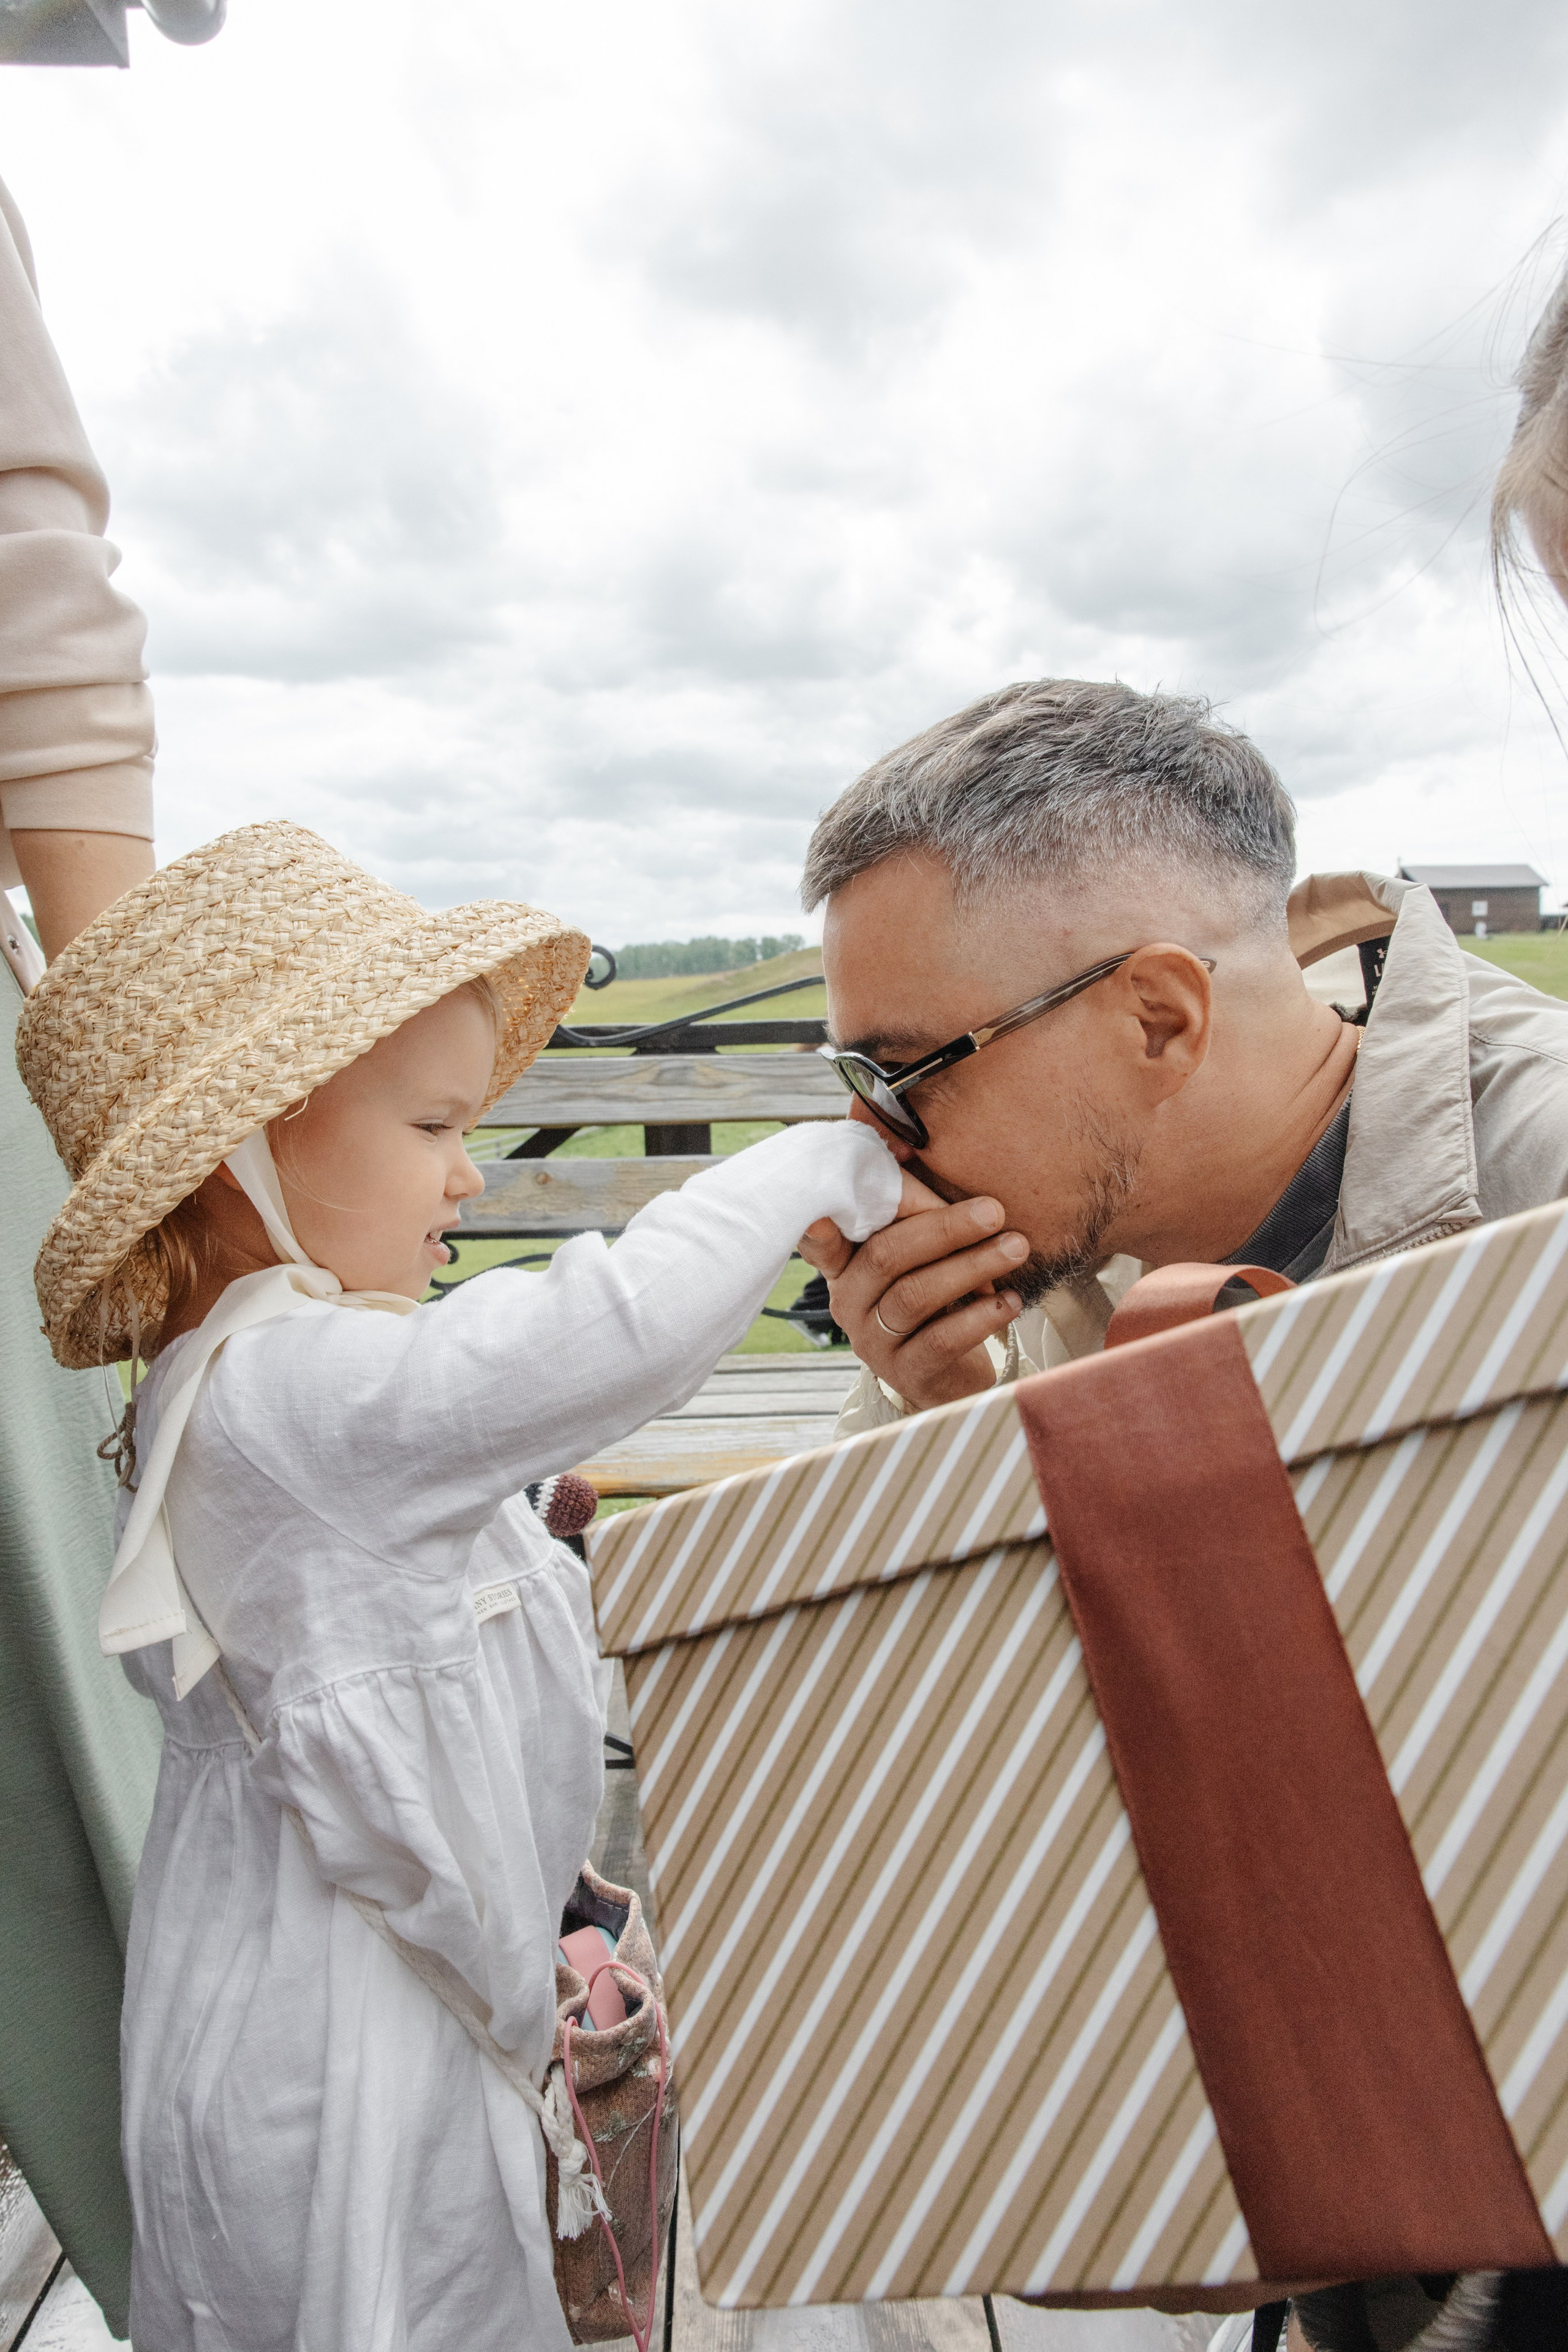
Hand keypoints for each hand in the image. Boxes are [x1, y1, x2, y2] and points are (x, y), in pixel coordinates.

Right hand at [800, 1174, 1030, 1407]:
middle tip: (994, 1211)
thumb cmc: (939, 1299)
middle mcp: (848, 1303)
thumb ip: (916, 1215)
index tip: (820, 1213)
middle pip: (886, 1256)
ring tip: (1016, 1248)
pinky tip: (1011, 1300)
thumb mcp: (922, 1258)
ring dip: (972, 1266)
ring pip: (915, 1295)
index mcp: (846, 1267)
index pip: (824, 1244)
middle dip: (944, 1229)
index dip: (818, 1231)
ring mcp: (872, 1342)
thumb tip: (913, 1149)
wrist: (953, 1377)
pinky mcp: (906, 1372)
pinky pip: (942, 1339)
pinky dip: (981, 1315)